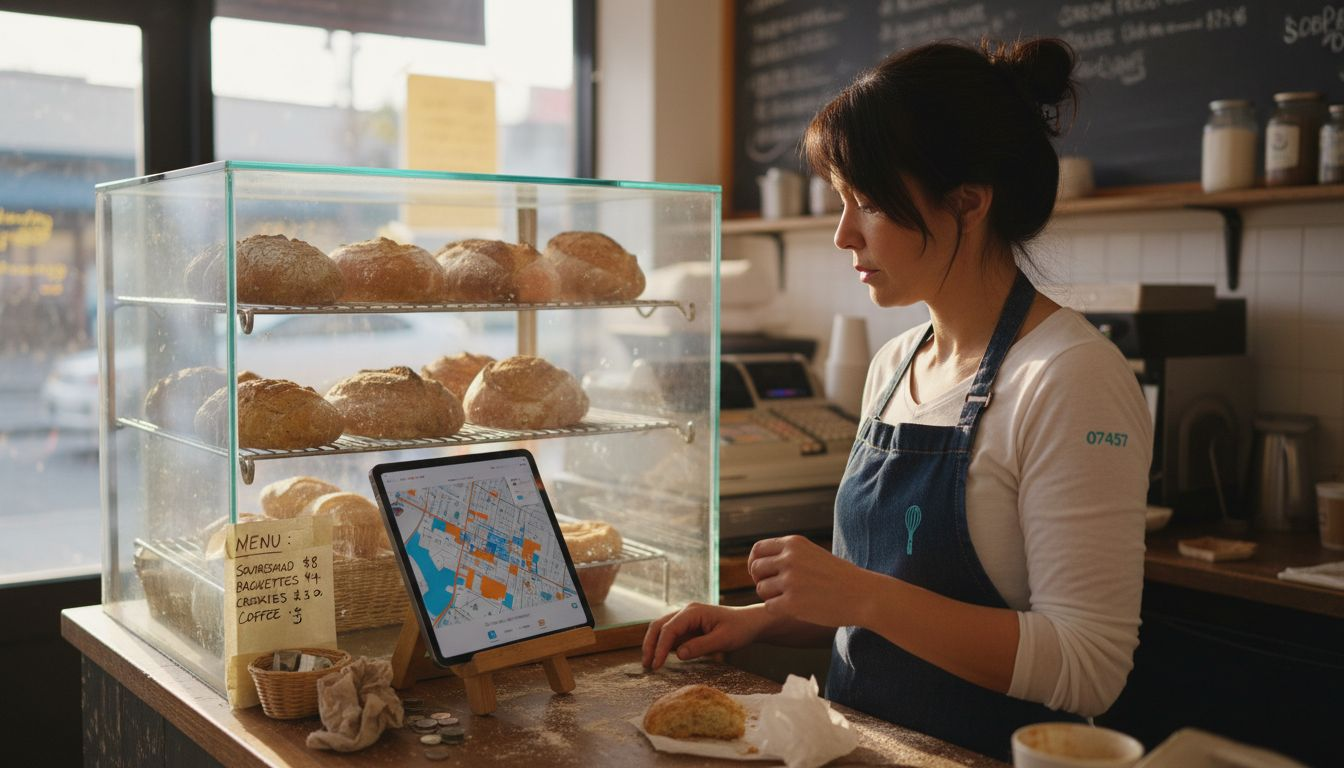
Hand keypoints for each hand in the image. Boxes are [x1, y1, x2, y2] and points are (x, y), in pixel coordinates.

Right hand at [641, 602, 766, 669]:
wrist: (750, 623)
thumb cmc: (740, 629)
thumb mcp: (723, 640)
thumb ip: (700, 646)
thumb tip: (678, 654)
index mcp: (693, 611)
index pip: (669, 629)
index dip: (660, 647)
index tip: (656, 665)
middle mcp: (685, 612)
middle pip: (658, 625)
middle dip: (650, 644)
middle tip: (647, 665)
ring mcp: (685, 619)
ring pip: (661, 629)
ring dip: (653, 645)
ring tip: (650, 664)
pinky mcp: (688, 627)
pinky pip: (670, 635)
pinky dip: (662, 646)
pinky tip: (661, 659)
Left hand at [749, 535, 871, 627]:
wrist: (864, 595)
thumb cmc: (840, 577)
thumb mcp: (813, 554)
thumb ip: (789, 555)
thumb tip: (759, 562)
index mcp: (794, 544)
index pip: (758, 549)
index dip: (755, 562)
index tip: (762, 574)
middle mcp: (789, 559)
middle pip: (756, 569)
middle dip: (761, 580)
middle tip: (775, 590)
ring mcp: (789, 581)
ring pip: (761, 589)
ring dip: (771, 596)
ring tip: (790, 599)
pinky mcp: (791, 603)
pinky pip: (769, 606)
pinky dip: (778, 610)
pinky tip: (794, 609)